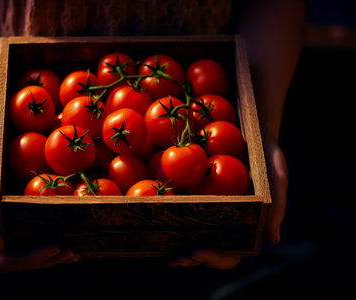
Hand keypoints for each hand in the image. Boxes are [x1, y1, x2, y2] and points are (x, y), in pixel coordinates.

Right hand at [0, 129, 79, 272]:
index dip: (4, 242)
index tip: (23, 244)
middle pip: (3, 258)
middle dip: (32, 260)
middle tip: (62, 250)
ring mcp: (1, 231)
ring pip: (18, 261)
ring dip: (46, 262)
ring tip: (73, 253)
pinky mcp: (16, 231)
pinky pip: (30, 252)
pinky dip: (51, 257)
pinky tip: (73, 252)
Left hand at [169, 136, 287, 269]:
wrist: (250, 132)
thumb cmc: (267, 156)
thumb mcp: (277, 177)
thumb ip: (277, 206)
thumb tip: (273, 241)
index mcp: (243, 225)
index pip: (230, 253)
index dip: (214, 258)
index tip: (196, 250)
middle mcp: (223, 222)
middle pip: (206, 250)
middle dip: (190, 258)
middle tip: (175, 258)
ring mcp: (206, 209)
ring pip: (189, 236)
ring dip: (175, 247)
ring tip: (162, 250)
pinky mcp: (192, 193)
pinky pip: (179, 209)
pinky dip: (166, 219)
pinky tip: (152, 219)